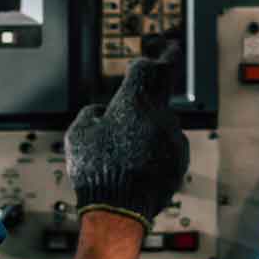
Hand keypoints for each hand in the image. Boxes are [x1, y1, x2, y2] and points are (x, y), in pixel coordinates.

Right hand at [64, 46, 189, 228]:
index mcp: (136, 102)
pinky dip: (156, 152)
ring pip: (162, 125)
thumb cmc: (96, 170)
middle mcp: (161, 116)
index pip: (151, 68)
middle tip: (129, 118)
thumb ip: (94, 113)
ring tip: (125, 156)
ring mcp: (174, 139)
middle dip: (144, 104)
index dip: (158, 55)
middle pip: (157, 98)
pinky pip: (168, 147)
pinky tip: (137, 168)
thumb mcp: (79, 133)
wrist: (119, 212)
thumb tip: (104, 112)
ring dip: (148, 132)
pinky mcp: (180, 161)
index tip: (166, 46)